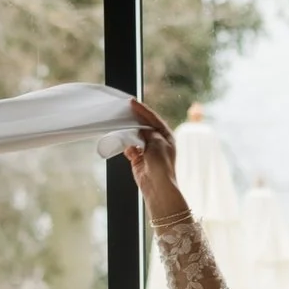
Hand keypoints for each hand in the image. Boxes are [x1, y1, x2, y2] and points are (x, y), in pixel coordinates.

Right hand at [121, 98, 189, 219]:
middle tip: (123, 111)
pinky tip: (127, 147)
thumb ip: (147, 132)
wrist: (157, 186)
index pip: (153, 119)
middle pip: (143, 126)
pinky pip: (129, 148)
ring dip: (129, 133)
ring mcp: (147, 150)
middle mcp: (157, 142)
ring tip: (121, 127)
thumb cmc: (162, 164)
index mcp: (166, 136)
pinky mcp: (138, 159)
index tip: (131, 102)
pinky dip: (127, 146)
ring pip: (134, 136)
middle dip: (134, 120)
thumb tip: (139, 129)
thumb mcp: (156, 142)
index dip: (142, 110)